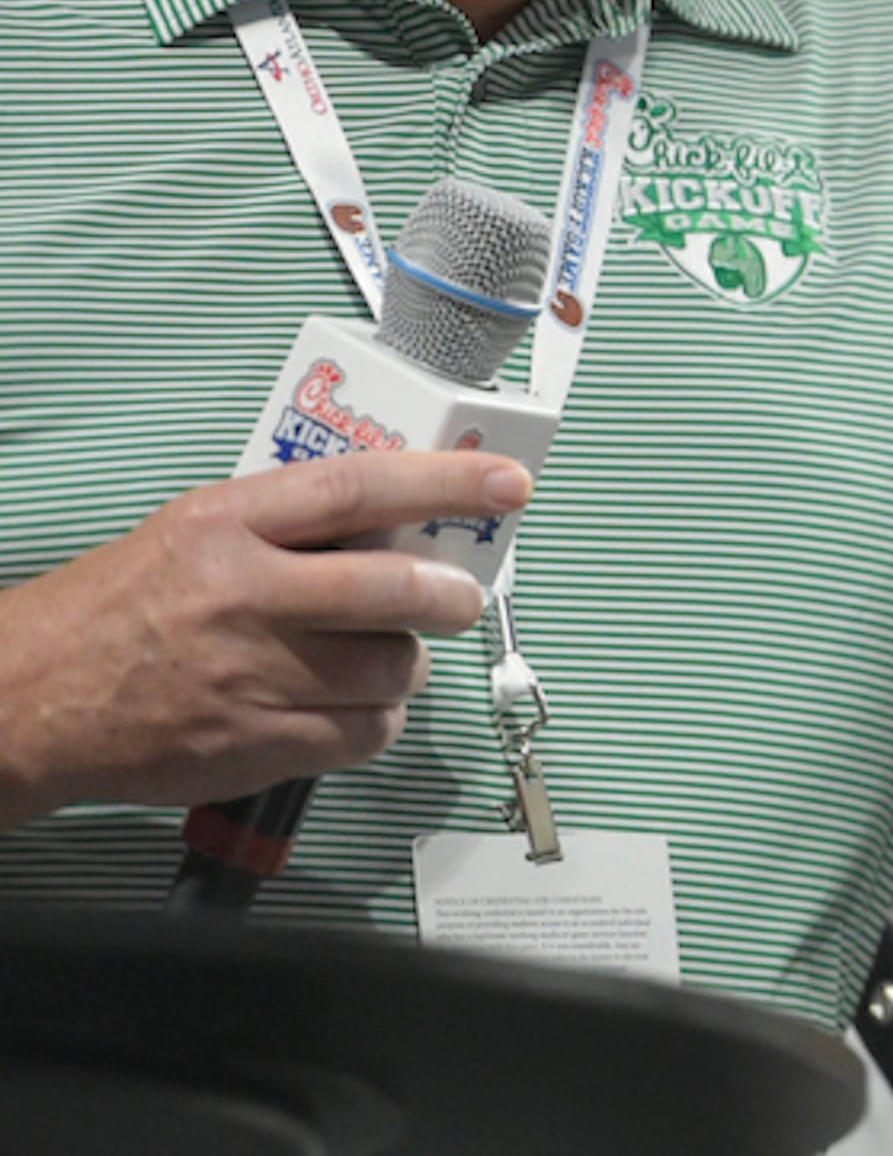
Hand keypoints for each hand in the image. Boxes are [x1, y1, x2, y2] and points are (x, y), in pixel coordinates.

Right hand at [0, 452, 528, 822]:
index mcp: (227, 525)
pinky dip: (377, 723)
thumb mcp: (191, 532)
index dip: (447, 486)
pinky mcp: (251, 743)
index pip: (361, 489)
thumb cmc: (113, 611)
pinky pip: (362, 735)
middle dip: (451, 596)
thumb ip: (288, 524)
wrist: (23, 701)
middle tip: (460, 597)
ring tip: (387, 659)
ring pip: (390, 669)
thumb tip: (397, 525)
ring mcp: (247, 674)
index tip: (508, 486)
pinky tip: (354, 709)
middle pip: (392, 590)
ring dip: (408, 666)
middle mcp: (242, 594)